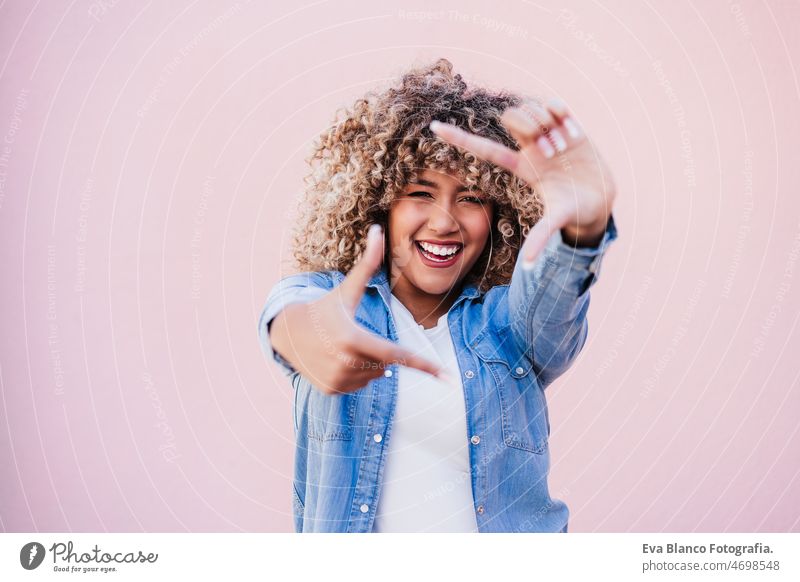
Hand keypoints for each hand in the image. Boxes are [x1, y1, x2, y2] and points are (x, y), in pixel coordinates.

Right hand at [269, 224, 447, 394]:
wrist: (288, 332)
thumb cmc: (326, 308)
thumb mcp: (348, 289)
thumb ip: (368, 263)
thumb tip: (378, 230)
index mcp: (354, 339)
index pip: (398, 355)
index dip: (425, 366)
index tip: (447, 378)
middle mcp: (346, 363)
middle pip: (384, 364)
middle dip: (376, 350)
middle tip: (352, 335)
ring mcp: (338, 380)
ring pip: (372, 375)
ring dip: (365, 363)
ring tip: (342, 347)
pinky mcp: (331, 390)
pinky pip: (357, 385)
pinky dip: (352, 373)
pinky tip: (334, 359)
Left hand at [430, 97, 615, 263]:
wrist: (601, 199)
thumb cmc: (574, 212)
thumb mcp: (557, 222)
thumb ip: (541, 238)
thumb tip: (529, 266)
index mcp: (521, 168)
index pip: (484, 148)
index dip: (458, 138)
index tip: (432, 126)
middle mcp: (530, 148)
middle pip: (510, 119)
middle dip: (528, 126)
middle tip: (551, 150)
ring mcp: (548, 134)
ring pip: (532, 109)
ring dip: (547, 123)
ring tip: (565, 145)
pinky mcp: (567, 125)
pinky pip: (554, 104)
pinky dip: (560, 112)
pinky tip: (571, 130)